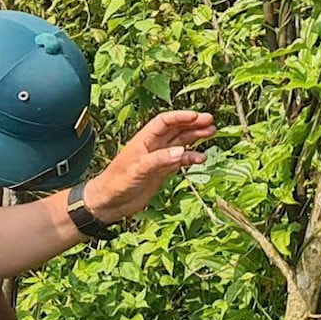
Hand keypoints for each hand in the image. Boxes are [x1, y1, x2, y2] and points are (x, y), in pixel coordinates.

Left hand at [86, 110, 215, 222]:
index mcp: (144, 139)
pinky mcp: (162, 171)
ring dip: (195, 137)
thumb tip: (182, 151)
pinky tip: (201, 159)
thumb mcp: (137, 170)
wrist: (109, 203)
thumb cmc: (116, 183)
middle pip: (176, 129)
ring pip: (180, 143)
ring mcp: (159, 158)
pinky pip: (180, 160)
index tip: (196, 116)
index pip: (164, 121)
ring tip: (211, 133)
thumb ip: (159, 160)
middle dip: (193, 124)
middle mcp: (153, 146)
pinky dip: (191, 158)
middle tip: (210, 121)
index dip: (180, 117)